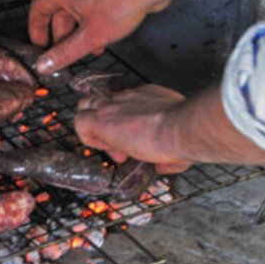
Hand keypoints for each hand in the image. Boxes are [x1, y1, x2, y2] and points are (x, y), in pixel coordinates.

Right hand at [27, 0, 168, 74]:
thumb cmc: (121, 4)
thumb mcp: (89, 37)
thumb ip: (65, 53)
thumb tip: (45, 65)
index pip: (38, 8)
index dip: (36, 29)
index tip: (40, 45)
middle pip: (59, 11)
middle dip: (62, 35)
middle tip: (66, 53)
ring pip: (78, 9)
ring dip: (80, 31)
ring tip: (89, 50)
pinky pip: (93, 4)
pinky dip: (93, 21)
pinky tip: (105, 36)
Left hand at [74, 84, 191, 174]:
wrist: (179, 130)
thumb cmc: (184, 135)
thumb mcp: (179, 142)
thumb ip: (168, 154)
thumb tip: (163, 166)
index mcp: (147, 98)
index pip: (126, 104)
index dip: (127, 123)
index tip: (135, 142)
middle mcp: (126, 98)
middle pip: (104, 102)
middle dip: (107, 122)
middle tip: (122, 145)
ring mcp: (111, 107)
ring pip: (88, 106)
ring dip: (94, 126)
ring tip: (111, 145)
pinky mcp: (100, 120)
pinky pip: (80, 123)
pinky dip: (86, 136)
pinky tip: (103, 148)